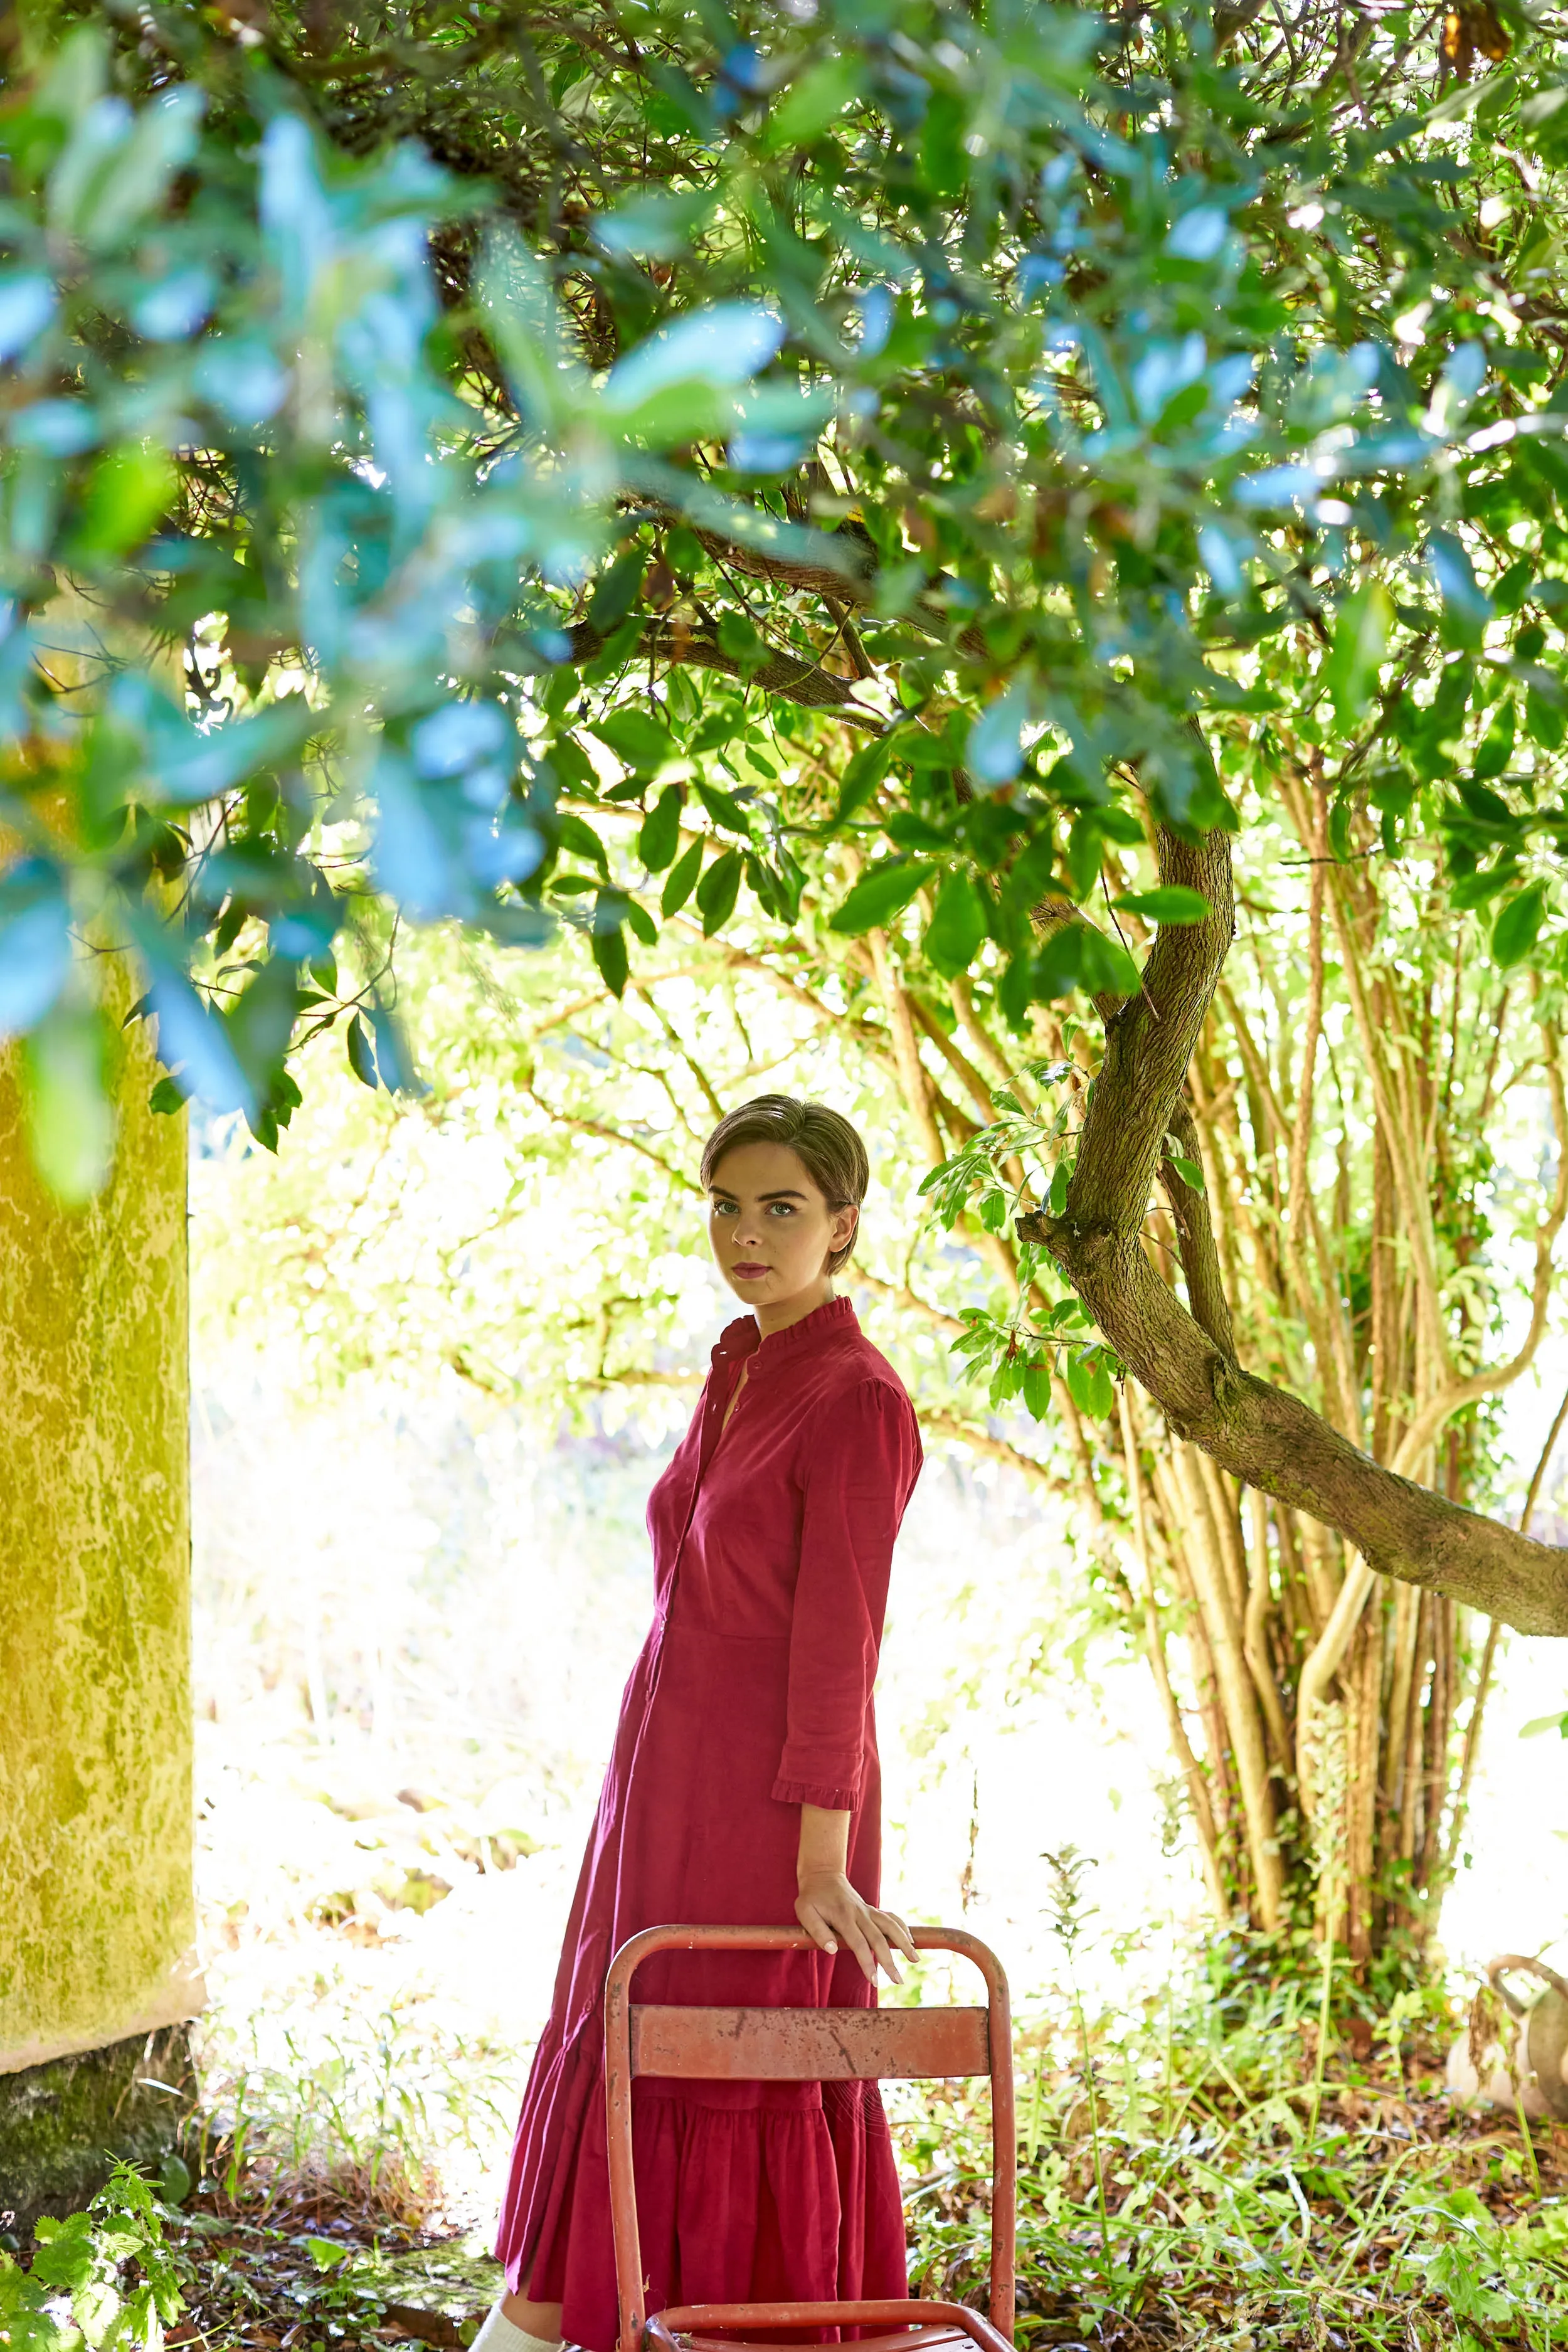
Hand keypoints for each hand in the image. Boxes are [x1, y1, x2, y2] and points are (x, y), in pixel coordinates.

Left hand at [795, 1870, 919, 1984]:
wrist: (822, 1874)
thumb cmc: (811, 1897)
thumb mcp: (805, 1912)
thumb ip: (818, 1931)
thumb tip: (832, 1950)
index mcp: (843, 1917)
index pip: (859, 1944)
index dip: (868, 1963)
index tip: (875, 1981)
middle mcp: (860, 1914)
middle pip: (879, 1939)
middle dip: (890, 1961)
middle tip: (898, 1981)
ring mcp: (867, 1911)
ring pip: (890, 1926)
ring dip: (904, 1942)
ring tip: (915, 1959)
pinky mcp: (871, 1910)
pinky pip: (890, 1917)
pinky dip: (902, 1927)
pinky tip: (911, 1939)